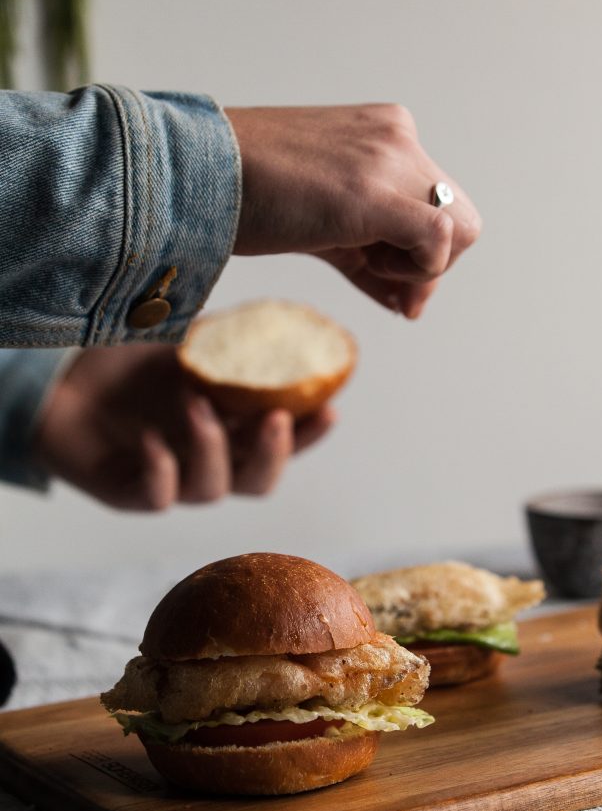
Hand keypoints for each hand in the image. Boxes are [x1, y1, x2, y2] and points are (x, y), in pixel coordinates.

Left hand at [32, 345, 334, 509]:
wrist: (63, 377)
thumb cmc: (130, 363)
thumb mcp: (187, 340)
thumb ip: (231, 337)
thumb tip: (283, 314)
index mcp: (230, 429)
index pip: (282, 441)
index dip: (309, 433)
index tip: (329, 407)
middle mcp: (206, 460)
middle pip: (257, 481)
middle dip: (274, 454)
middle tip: (276, 418)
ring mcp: (170, 479)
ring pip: (210, 490)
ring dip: (210, 448)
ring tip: (194, 403)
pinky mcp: (128, 490)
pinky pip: (155, 496)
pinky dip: (160, 470)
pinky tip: (151, 439)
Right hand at [224, 104, 480, 318]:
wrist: (194, 175)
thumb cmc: (246, 198)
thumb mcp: (323, 225)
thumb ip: (370, 256)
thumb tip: (410, 304)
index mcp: (386, 134)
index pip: (439, 203)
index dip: (425, 255)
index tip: (390, 283)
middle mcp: (398, 137)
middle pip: (460, 219)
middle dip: (430, 267)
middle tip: (391, 292)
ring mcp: (390, 158)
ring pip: (460, 231)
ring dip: (420, 269)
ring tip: (363, 266)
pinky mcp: (375, 190)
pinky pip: (442, 237)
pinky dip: (420, 270)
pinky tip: (371, 269)